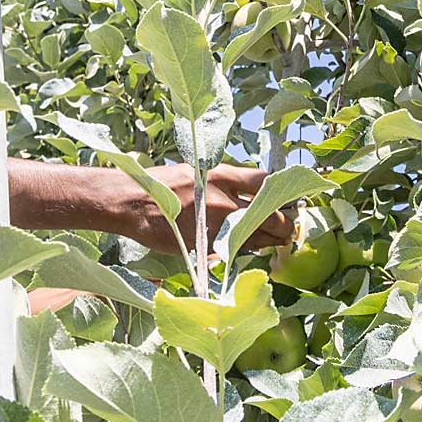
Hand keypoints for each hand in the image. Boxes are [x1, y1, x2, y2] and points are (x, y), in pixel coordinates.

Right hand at [116, 163, 292, 255]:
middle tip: (289, 228)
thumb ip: (225, 183)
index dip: (282, 191)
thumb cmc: (163, 185)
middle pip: (271, 213)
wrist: (133, 202)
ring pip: (258, 235)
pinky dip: (248, 249)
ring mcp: (216, 223)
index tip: (287, 198)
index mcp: (221, 174)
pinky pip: (237, 249)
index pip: (266, 181)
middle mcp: (224, 197)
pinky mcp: (206, 245)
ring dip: (272, 239)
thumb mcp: (198, 172)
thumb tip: (251, 193)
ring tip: (278, 240)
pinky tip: (253, 248)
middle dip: (285, 224)